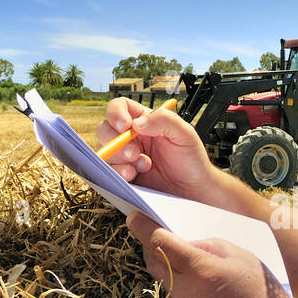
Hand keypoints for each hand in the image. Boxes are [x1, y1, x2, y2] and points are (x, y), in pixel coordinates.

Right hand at [96, 97, 221, 203]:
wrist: (193, 190)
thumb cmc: (191, 160)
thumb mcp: (185, 134)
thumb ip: (164, 120)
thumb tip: (137, 122)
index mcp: (145, 122)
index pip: (120, 107)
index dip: (116, 113)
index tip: (125, 126)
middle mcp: (132, 137)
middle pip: (105, 129)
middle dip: (116, 141)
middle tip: (135, 153)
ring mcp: (125, 157)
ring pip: (105, 151)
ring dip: (120, 159)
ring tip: (143, 166)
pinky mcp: (123, 175)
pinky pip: (108, 171)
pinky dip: (118, 173)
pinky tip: (134, 175)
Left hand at [126, 211, 297, 297]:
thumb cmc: (263, 291)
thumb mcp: (241, 254)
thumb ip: (208, 245)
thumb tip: (185, 243)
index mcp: (200, 269)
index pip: (159, 242)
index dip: (143, 227)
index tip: (134, 219)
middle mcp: (186, 294)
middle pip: (154, 264)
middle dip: (154, 250)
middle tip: (163, 243)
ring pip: (167, 287)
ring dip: (175, 276)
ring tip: (202, 278)